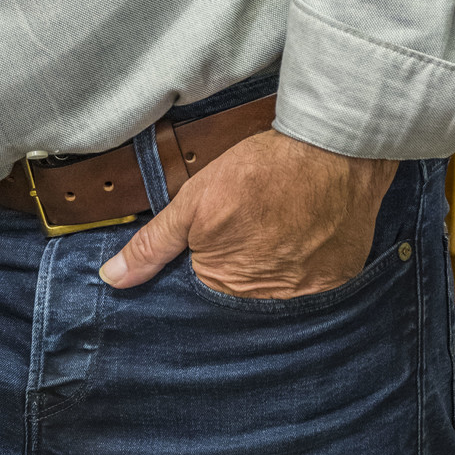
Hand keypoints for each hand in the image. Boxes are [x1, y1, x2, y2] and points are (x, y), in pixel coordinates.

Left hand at [98, 130, 397, 298]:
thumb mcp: (193, 202)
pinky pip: (315, 288)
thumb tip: (113, 278)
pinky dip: (306, 268)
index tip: (213, 250)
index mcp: (228, 288)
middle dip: (238, 275)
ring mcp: (310, 295)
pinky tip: (301, 238)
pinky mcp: (340, 281)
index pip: (204, 301)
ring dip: (272, 273)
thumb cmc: (260, 173)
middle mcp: (271, 304)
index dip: (202, 274)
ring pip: (278, 296)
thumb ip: (153, 244)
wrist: (331, 150)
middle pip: (242, 301)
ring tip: (274, 232)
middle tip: (249, 233)